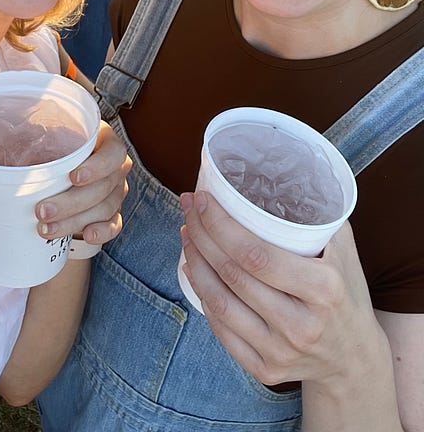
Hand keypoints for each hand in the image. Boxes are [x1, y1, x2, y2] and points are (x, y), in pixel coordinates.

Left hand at [35, 122, 130, 246]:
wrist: (62, 165)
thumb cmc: (56, 144)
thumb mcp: (49, 130)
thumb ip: (39, 129)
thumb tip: (14, 131)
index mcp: (106, 142)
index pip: (114, 153)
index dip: (97, 167)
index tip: (73, 177)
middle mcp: (116, 167)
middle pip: (104, 187)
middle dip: (71, 202)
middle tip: (42, 211)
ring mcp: (117, 192)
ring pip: (104, 209)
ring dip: (74, 221)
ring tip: (46, 228)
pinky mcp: (113, 213)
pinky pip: (114, 225)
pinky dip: (101, 232)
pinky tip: (86, 235)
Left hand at [180, 190, 381, 388]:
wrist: (355, 360)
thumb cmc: (345, 293)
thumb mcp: (344, 252)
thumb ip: (318, 216)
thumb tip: (279, 174)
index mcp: (323, 290)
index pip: (256, 254)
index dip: (221, 225)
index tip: (202, 199)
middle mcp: (301, 325)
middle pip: (232, 274)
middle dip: (202, 234)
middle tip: (188, 207)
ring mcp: (281, 352)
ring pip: (219, 302)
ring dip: (195, 261)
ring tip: (188, 233)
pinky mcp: (265, 370)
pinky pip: (221, 329)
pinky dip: (202, 295)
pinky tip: (195, 269)